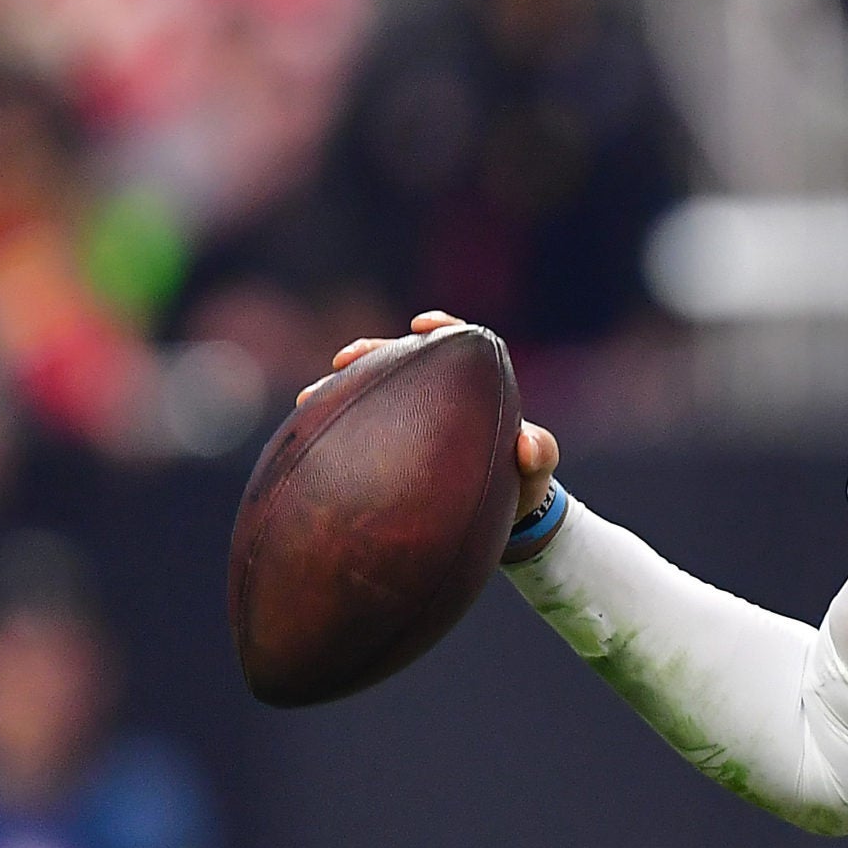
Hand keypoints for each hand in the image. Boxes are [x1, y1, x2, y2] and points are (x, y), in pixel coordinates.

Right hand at [304, 311, 558, 522]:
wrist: (502, 522)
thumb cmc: (523, 487)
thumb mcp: (537, 472)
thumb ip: (542, 455)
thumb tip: (528, 442)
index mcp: (473, 389)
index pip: (456, 345)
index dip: (439, 329)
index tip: (421, 325)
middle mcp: (437, 397)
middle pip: (401, 361)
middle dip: (370, 354)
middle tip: (343, 360)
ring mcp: (410, 419)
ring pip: (371, 392)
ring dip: (339, 389)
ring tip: (310, 398)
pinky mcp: (389, 445)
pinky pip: (358, 429)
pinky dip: (333, 426)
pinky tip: (304, 436)